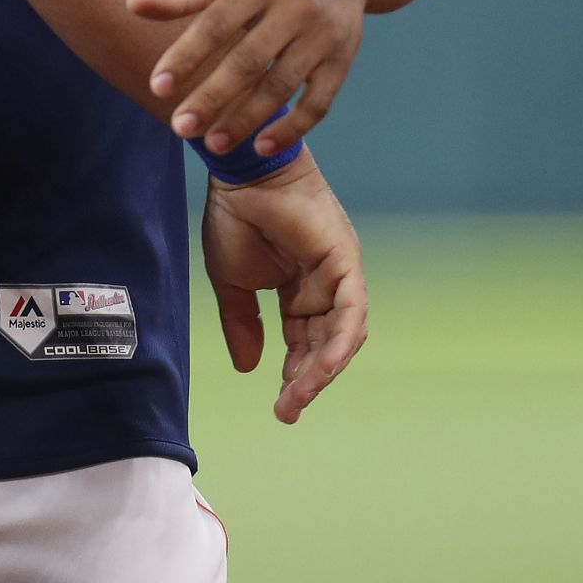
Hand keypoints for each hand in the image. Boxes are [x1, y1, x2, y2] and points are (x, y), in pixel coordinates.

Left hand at [128, 0, 371, 154]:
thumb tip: (131, 4)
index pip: (216, 24)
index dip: (186, 56)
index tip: (158, 87)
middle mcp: (294, 8)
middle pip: (249, 60)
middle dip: (213, 97)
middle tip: (180, 127)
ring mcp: (322, 37)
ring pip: (282, 86)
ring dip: (247, 119)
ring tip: (213, 144)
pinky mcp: (342, 61)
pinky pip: (319, 102)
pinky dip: (292, 128)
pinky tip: (260, 147)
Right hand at [200, 147, 366, 422]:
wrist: (239, 173)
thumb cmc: (235, 216)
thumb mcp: (231, 281)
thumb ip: (242, 323)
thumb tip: (250, 369)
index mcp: (300, 290)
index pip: (303, 342)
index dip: (292, 374)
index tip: (280, 406)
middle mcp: (326, 286)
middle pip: (324, 345)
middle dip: (306, 380)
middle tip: (286, 410)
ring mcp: (339, 275)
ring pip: (340, 336)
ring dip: (321, 370)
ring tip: (296, 396)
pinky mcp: (346, 263)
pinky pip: (351, 313)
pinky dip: (338, 343)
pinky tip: (321, 369)